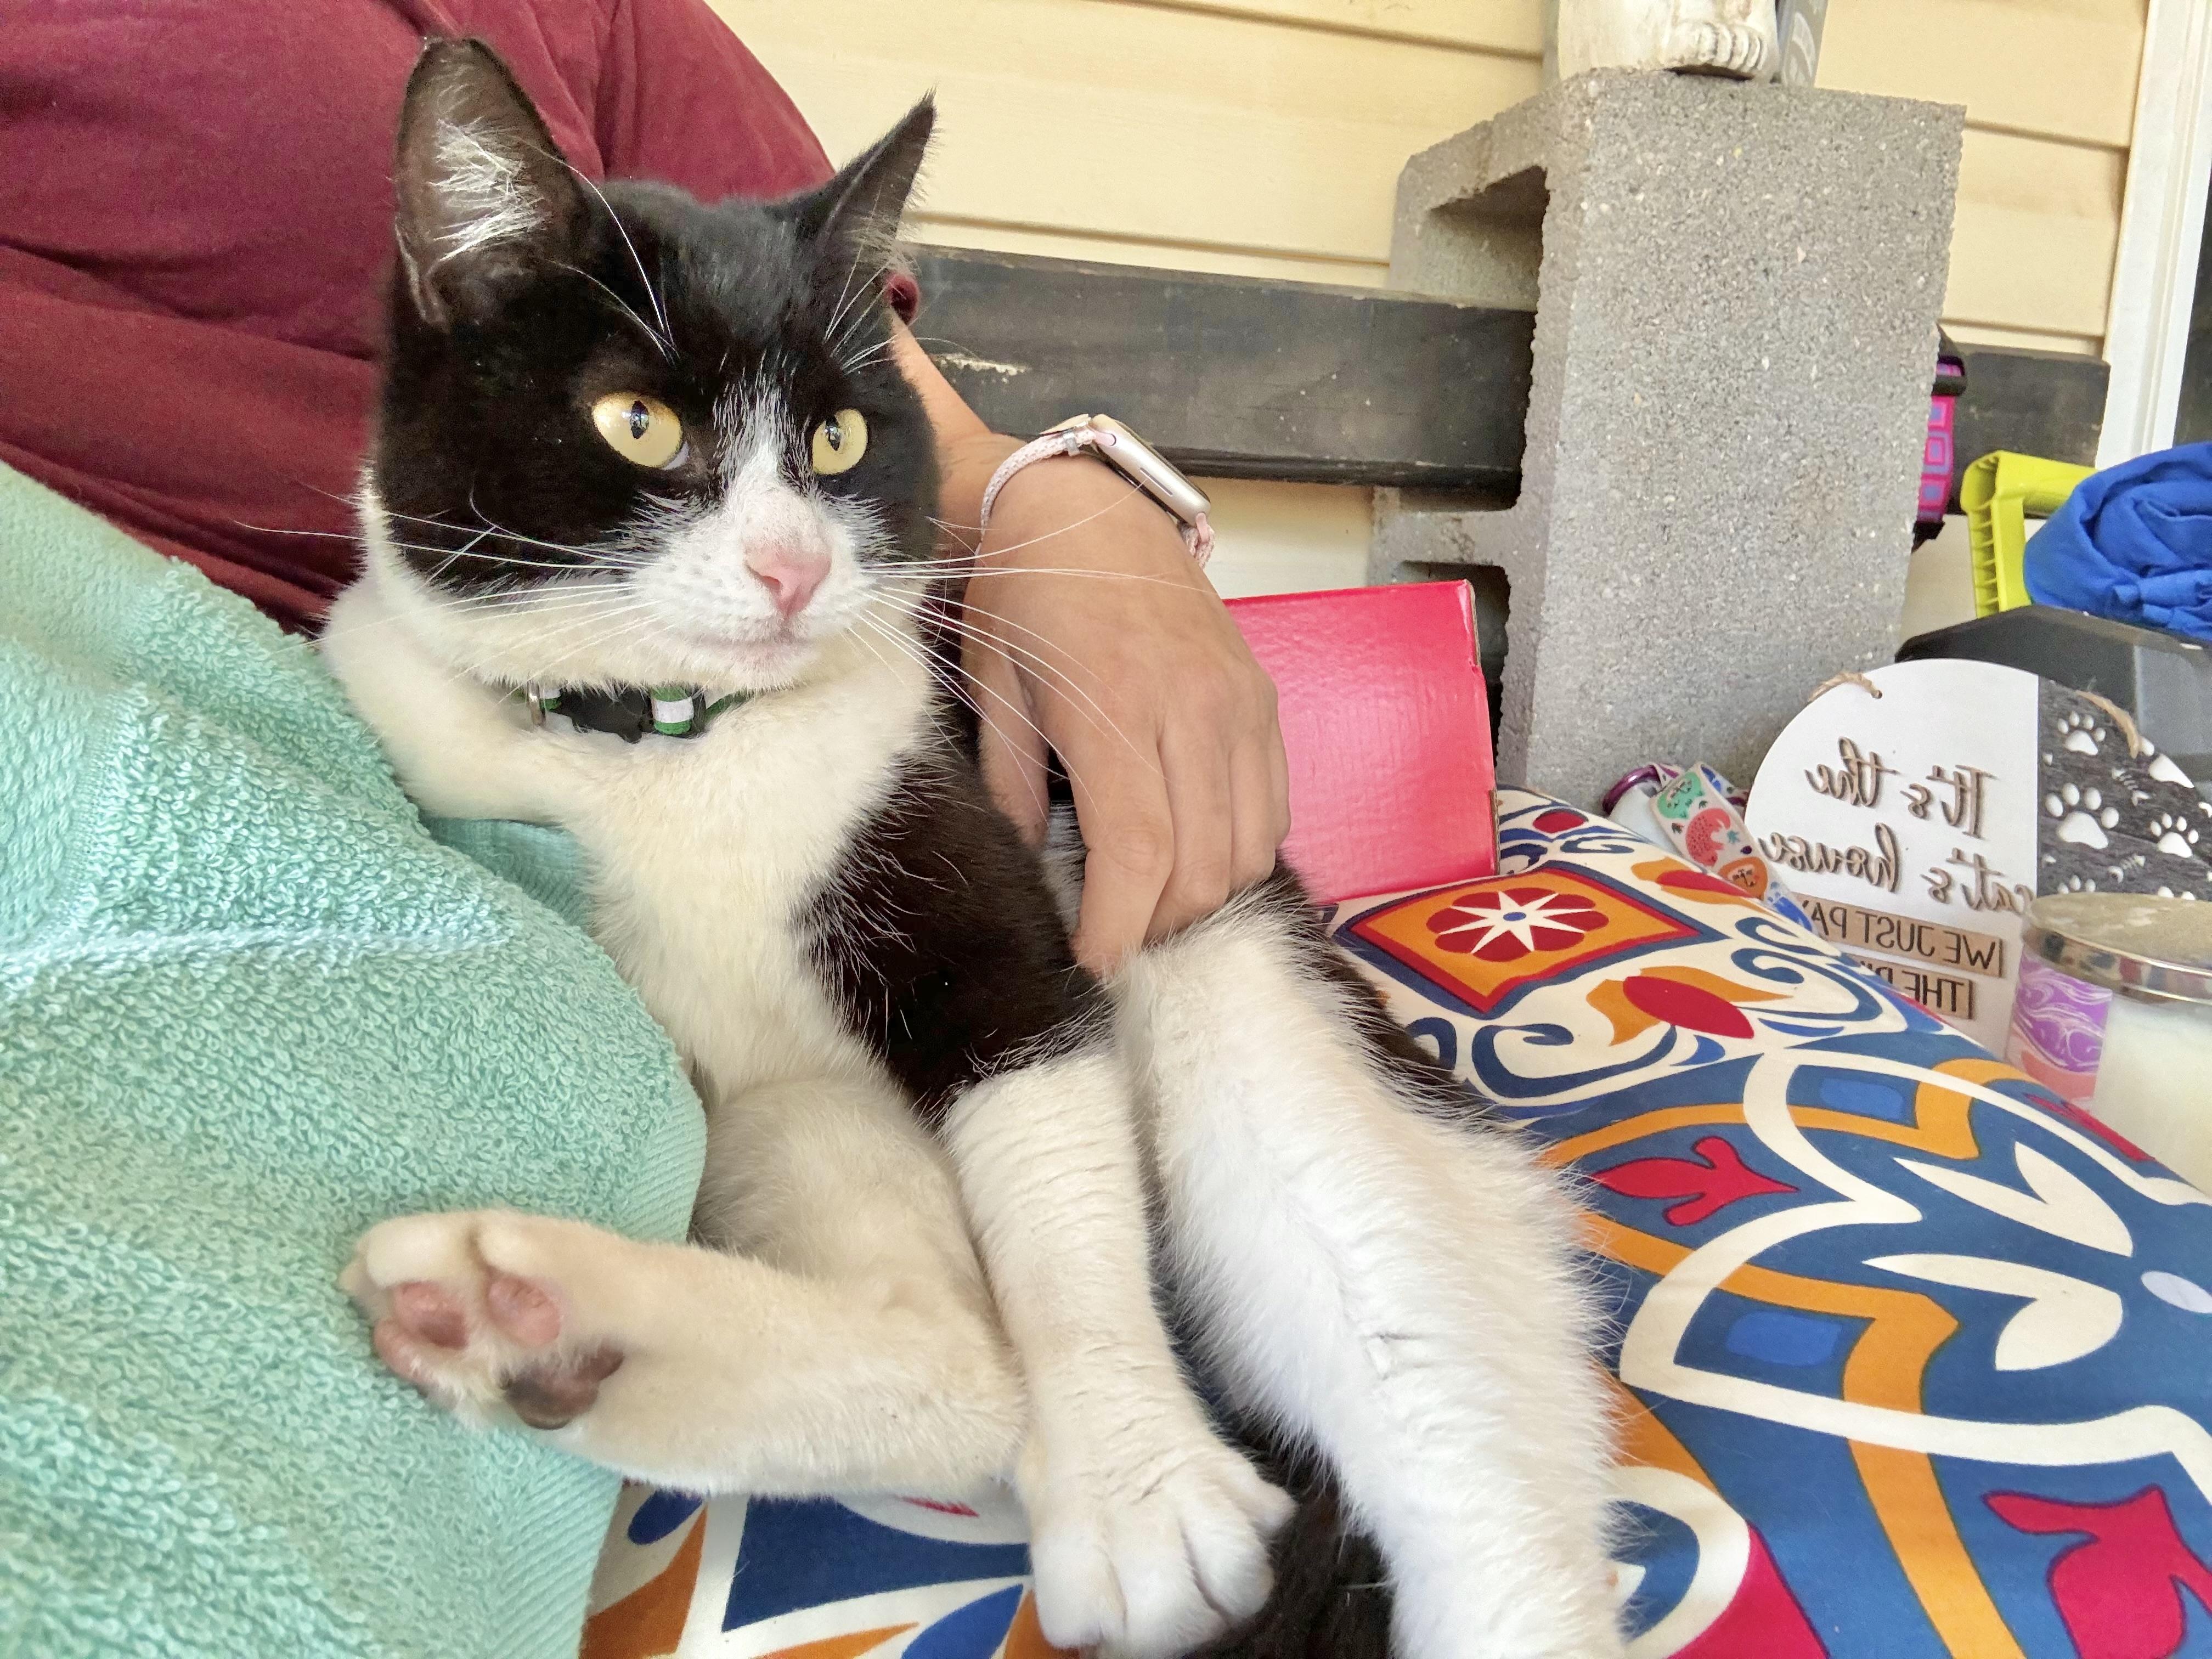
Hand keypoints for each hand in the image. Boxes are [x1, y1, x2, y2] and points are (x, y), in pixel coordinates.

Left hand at [954, 450, 1288, 973]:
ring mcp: (1240, 706)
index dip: (1119, 928)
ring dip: (1203, 896)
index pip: (1140, 854)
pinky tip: (1193, 851)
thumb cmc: (1026, 594)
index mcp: (1117, 707)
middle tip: (1112, 935)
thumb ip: (1014, 785)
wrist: (1086, 507)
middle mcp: (1194, 711)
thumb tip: (1034, 868)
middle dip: (1156, 925)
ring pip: (1249, 850)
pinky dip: (1240, 851)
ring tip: (1149, 900)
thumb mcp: (994, 687)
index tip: (1091, 963)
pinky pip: (1273, 809)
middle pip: (1202, 868)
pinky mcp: (1263, 701)